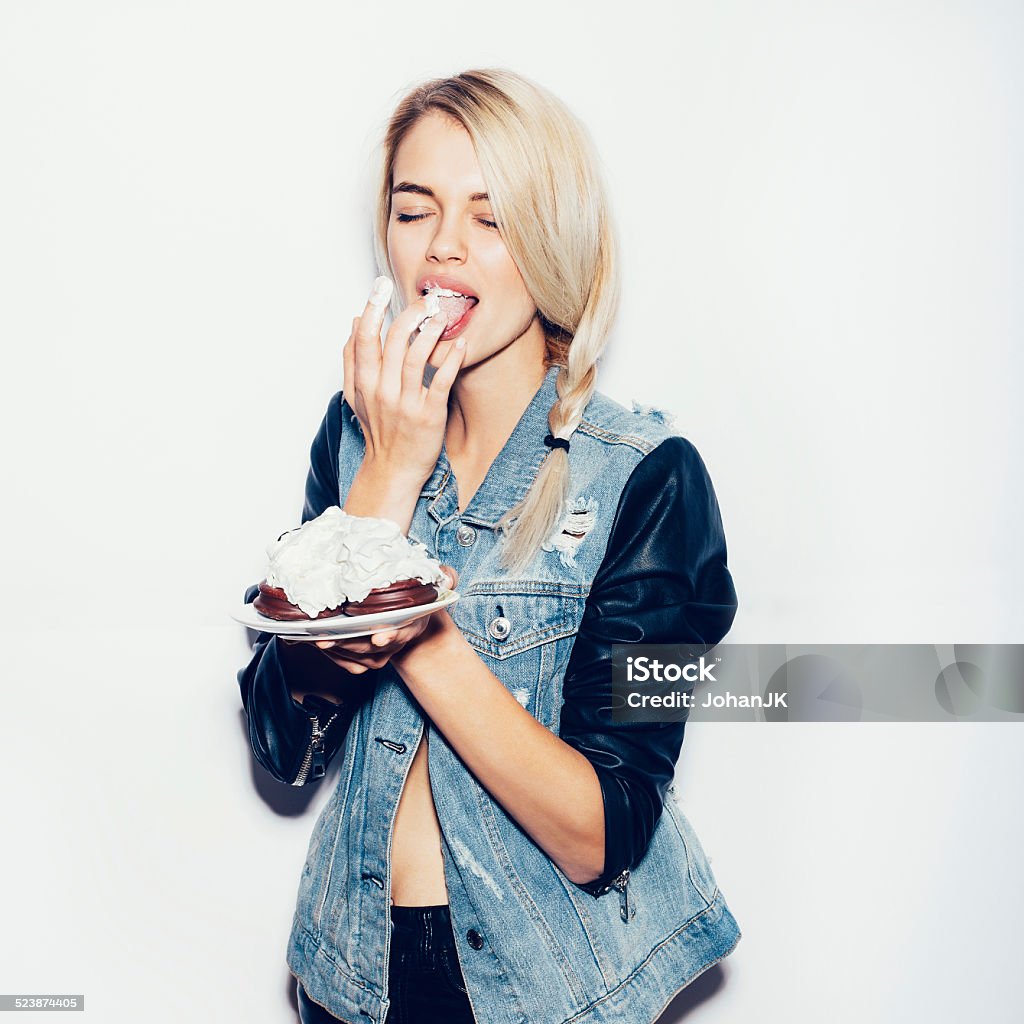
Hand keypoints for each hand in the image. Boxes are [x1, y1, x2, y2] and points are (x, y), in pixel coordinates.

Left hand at [286, 566, 459, 674]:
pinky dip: (328, 653)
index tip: (380, 636)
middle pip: (368, 647)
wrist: (408, 618)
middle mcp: (394, 643)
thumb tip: (448, 578)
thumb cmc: (416, 598)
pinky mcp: (362, 660)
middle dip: (347, 643)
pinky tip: (313, 640)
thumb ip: (445, 578)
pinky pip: (344, 661)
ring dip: (332, 648)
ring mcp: (378, 654)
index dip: (391, 635)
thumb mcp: (437, 583)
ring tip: (313, 636)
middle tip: (325, 637)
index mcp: (411, 625)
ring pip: (353, 656)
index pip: (402, 633)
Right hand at [343, 277, 467, 489]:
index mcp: (364, 383)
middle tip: (427, 298)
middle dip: (412, 313)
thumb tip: (352, 322)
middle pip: (395, 340)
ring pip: (418, 357)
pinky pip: (442, 381)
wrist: (393, 470)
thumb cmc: (378, 430)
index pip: (365, 338)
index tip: (381, 285)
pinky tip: (460, 344)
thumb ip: (351, 359)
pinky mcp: (429, 415)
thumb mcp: (355, 396)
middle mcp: (383, 391)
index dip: (372, 308)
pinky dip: (452, 359)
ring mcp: (406, 404)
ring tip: (443, 315)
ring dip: (432, 331)